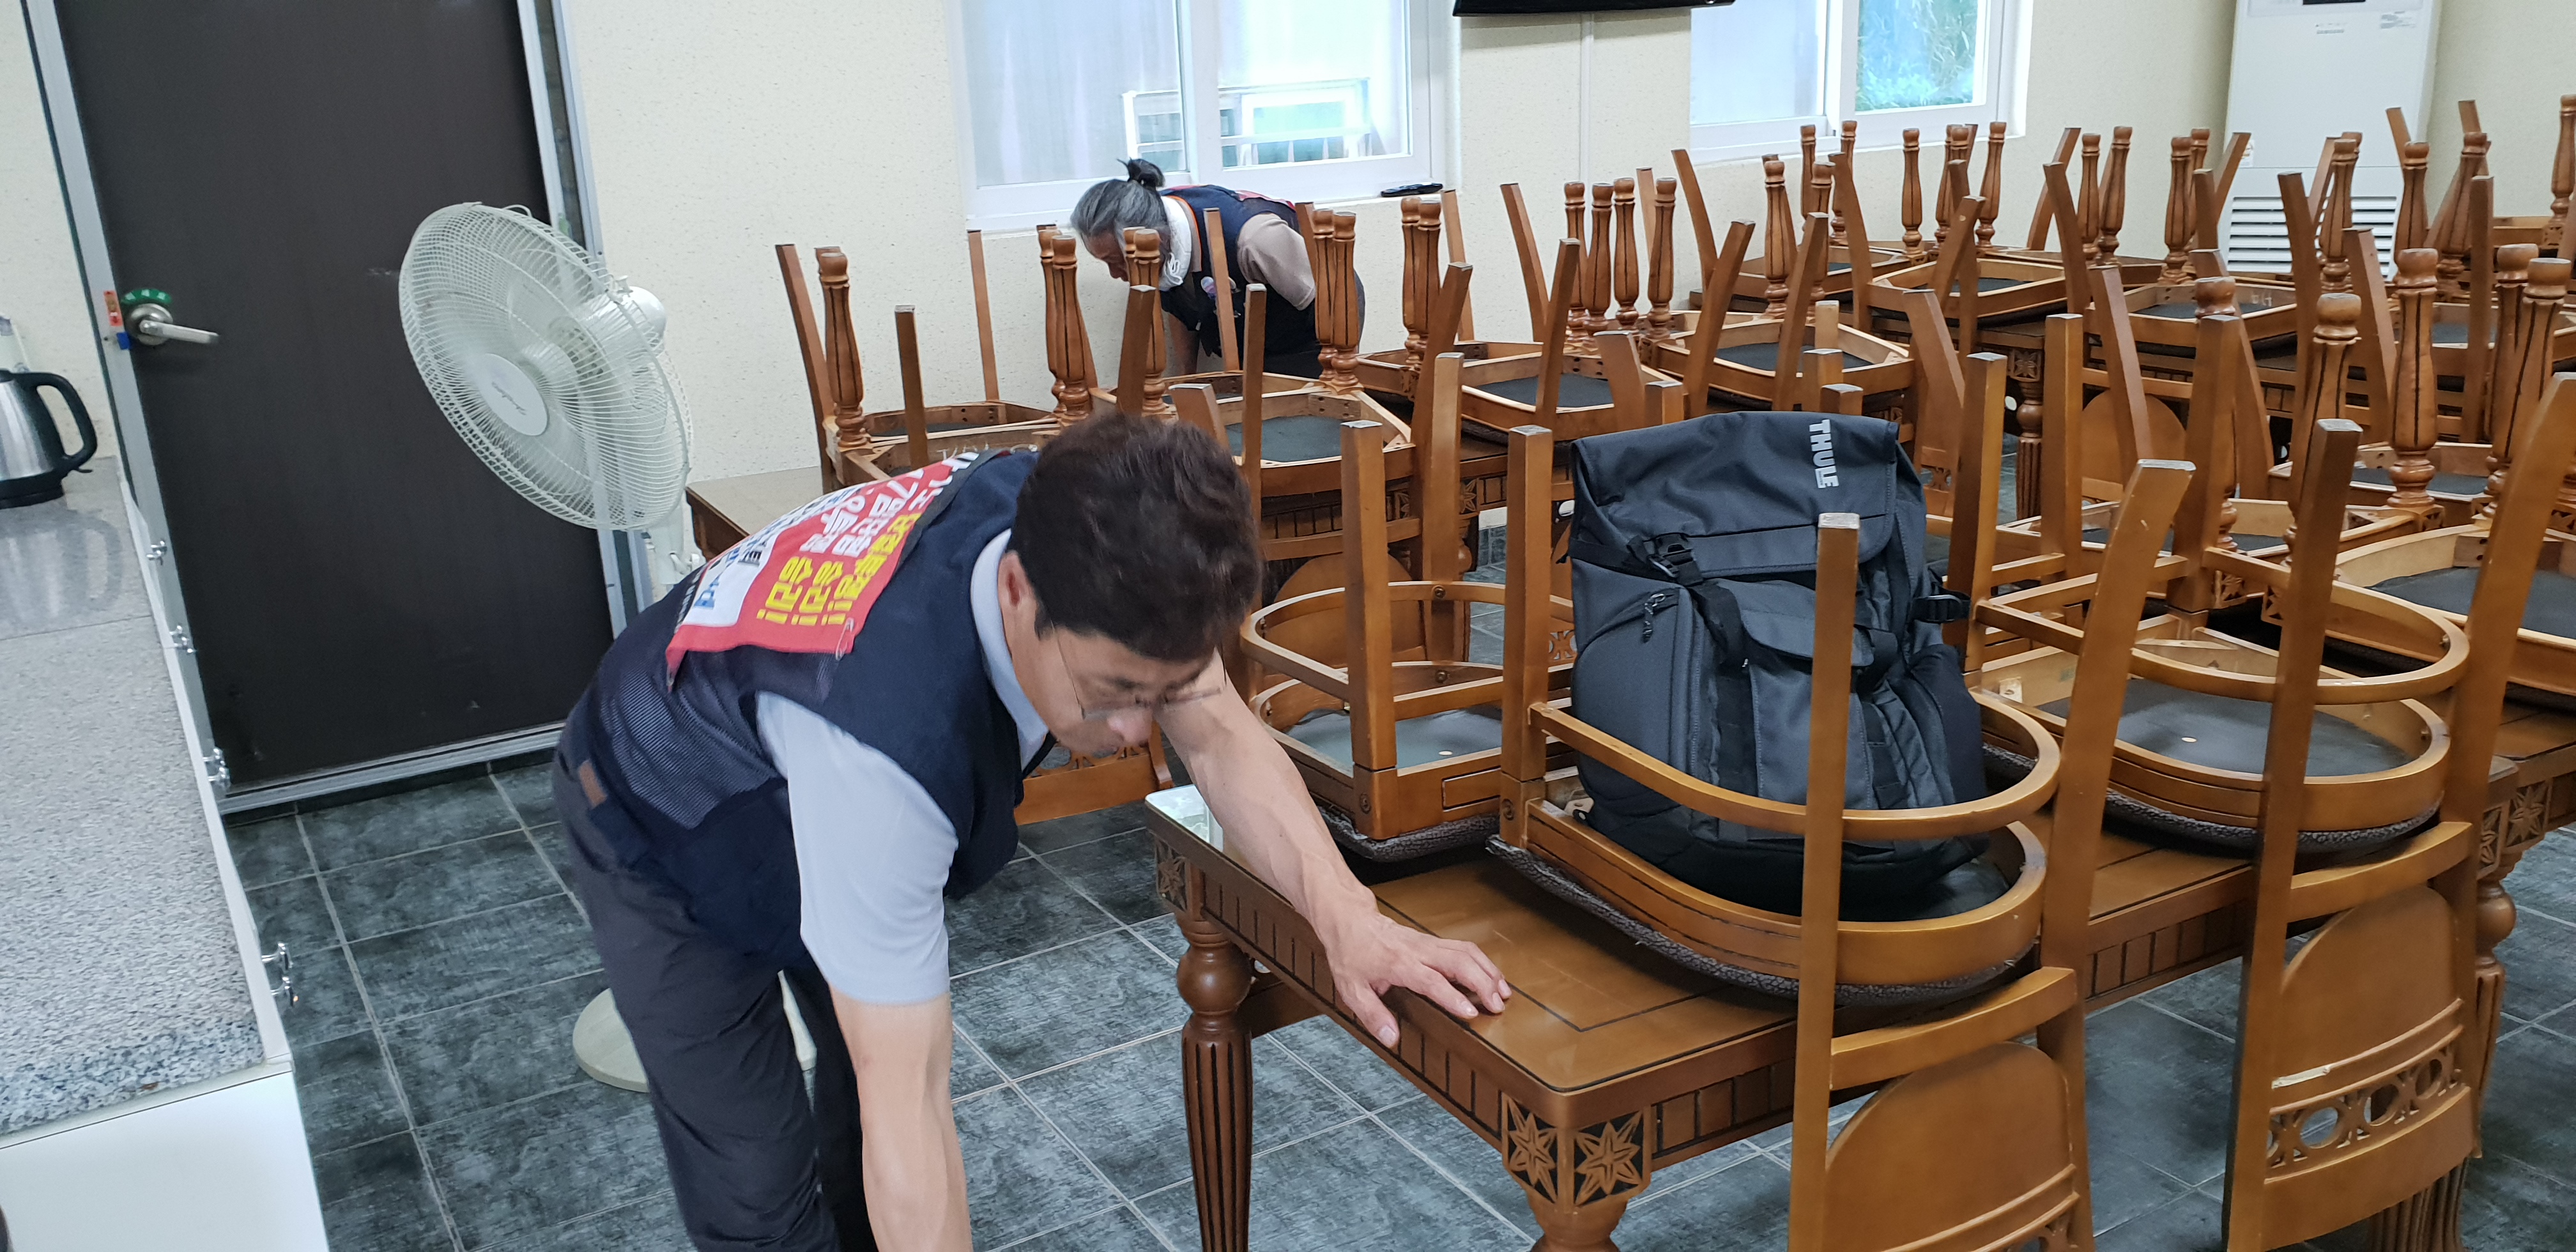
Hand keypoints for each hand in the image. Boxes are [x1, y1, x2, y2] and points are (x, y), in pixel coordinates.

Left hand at [1317, 909, 1510, 1047]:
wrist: (1351, 921)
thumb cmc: (1351, 953)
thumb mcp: (1352, 989)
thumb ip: (1373, 1015)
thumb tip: (1391, 1038)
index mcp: (1399, 964)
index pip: (1432, 981)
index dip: (1453, 997)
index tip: (1471, 1013)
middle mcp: (1418, 951)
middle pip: (1459, 962)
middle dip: (1483, 983)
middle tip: (1497, 1006)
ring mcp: (1428, 943)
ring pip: (1466, 951)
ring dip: (1488, 971)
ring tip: (1504, 993)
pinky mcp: (1434, 941)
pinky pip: (1464, 948)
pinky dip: (1483, 962)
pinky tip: (1492, 976)